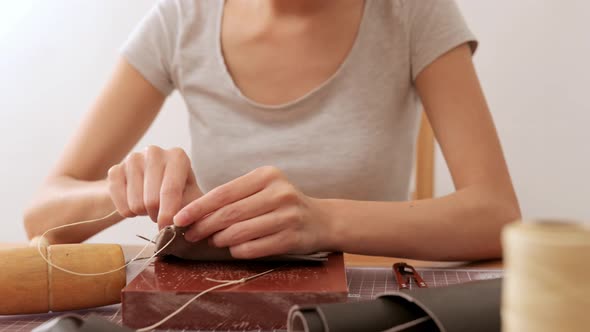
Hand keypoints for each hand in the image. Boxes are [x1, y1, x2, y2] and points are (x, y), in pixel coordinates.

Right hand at [107, 146, 201, 227]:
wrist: (152, 187)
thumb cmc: (179, 194)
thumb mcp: (191, 199)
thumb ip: (192, 210)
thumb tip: (181, 224)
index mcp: (177, 156)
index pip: (171, 191)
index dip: (168, 215)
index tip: (167, 229)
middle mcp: (155, 152)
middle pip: (152, 199)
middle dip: (156, 215)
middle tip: (160, 214)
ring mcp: (133, 159)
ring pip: (135, 204)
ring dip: (143, 212)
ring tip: (150, 205)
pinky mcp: (115, 169)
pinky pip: (119, 202)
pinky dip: (127, 211)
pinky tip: (135, 202)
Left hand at [173, 166, 333, 258]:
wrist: (321, 220)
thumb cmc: (282, 204)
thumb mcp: (263, 189)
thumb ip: (235, 196)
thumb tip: (195, 213)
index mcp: (266, 176)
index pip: (224, 193)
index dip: (198, 207)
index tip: (179, 218)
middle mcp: (279, 192)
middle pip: (230, 213)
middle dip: (204, 226)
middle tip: (189, 234)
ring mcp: (287, 216)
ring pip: (240, 232)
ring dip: (220, 240)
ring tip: (211, 241)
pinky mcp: (292, 238)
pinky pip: (255, 248)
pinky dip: (238, 250)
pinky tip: (233, 249)